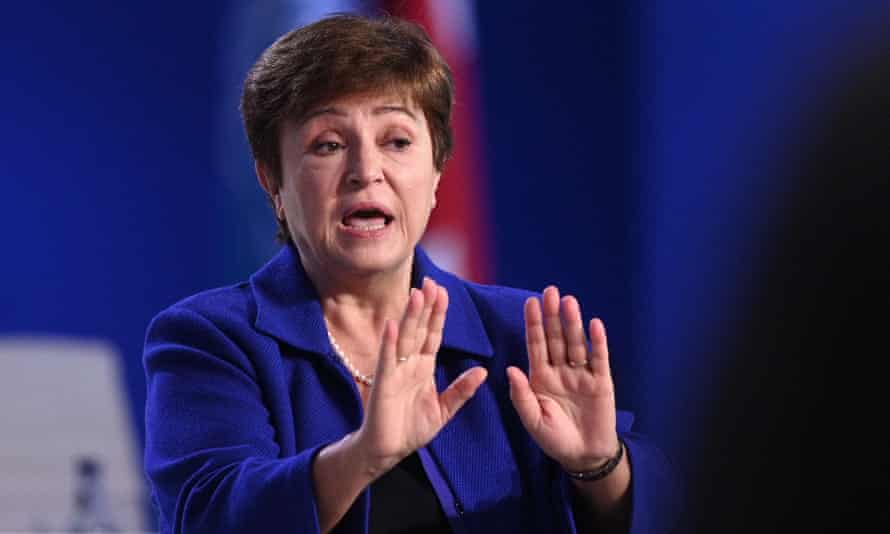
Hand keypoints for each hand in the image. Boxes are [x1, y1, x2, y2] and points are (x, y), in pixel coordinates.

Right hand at [355, 277, 487, 475]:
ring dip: (410, 316)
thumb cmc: (412, 429)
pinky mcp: (382, 384)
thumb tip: (483, 371)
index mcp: (423, 367)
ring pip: (404, 338)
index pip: (433, 334)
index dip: (438, 313)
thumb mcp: (444, 410)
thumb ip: (461, 391)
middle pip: (419, 329)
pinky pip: (386, 360)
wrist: (388, 451)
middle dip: (425, 306)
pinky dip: (388, 342)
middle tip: (430, 281)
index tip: (443, 291)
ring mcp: (395, 371)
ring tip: (416, 294)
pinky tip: (392, 325)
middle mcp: (409, 364)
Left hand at [507, 285, 618, 471]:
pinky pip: (599, 359)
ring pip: (576, 343)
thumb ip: (521, 395)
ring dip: (573, 323)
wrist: (583, 456)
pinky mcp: (601, 382)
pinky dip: (598, 342)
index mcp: (540, 377)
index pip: (536, 344)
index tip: (530, 302)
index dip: (533, 324)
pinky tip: (595, 324)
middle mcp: (560, 370)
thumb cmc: (553, 438)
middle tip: (550, 291)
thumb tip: (510, 369)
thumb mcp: (532, 420)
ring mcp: (581, 374)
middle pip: (556, 338)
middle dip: (552, 315)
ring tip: (569, 302)